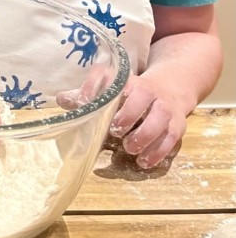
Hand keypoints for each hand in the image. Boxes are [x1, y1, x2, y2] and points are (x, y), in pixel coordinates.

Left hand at [58, 71, 189, 168]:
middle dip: (128, 115)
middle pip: (142, 96)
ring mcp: (165, 107)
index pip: (111, 77)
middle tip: (115, 131)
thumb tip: (61, 100)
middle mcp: (148, 90)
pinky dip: (158, 151)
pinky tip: (144, 161)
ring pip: (160, 117)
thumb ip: (89, 95)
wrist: (169, 90)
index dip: (96, 86)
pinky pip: (171, 138)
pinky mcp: (177, 124)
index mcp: (126, 81)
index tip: (86, 101)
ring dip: (145, 135)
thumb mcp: (112, 90)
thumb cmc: (132, 94)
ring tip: (129, 148)